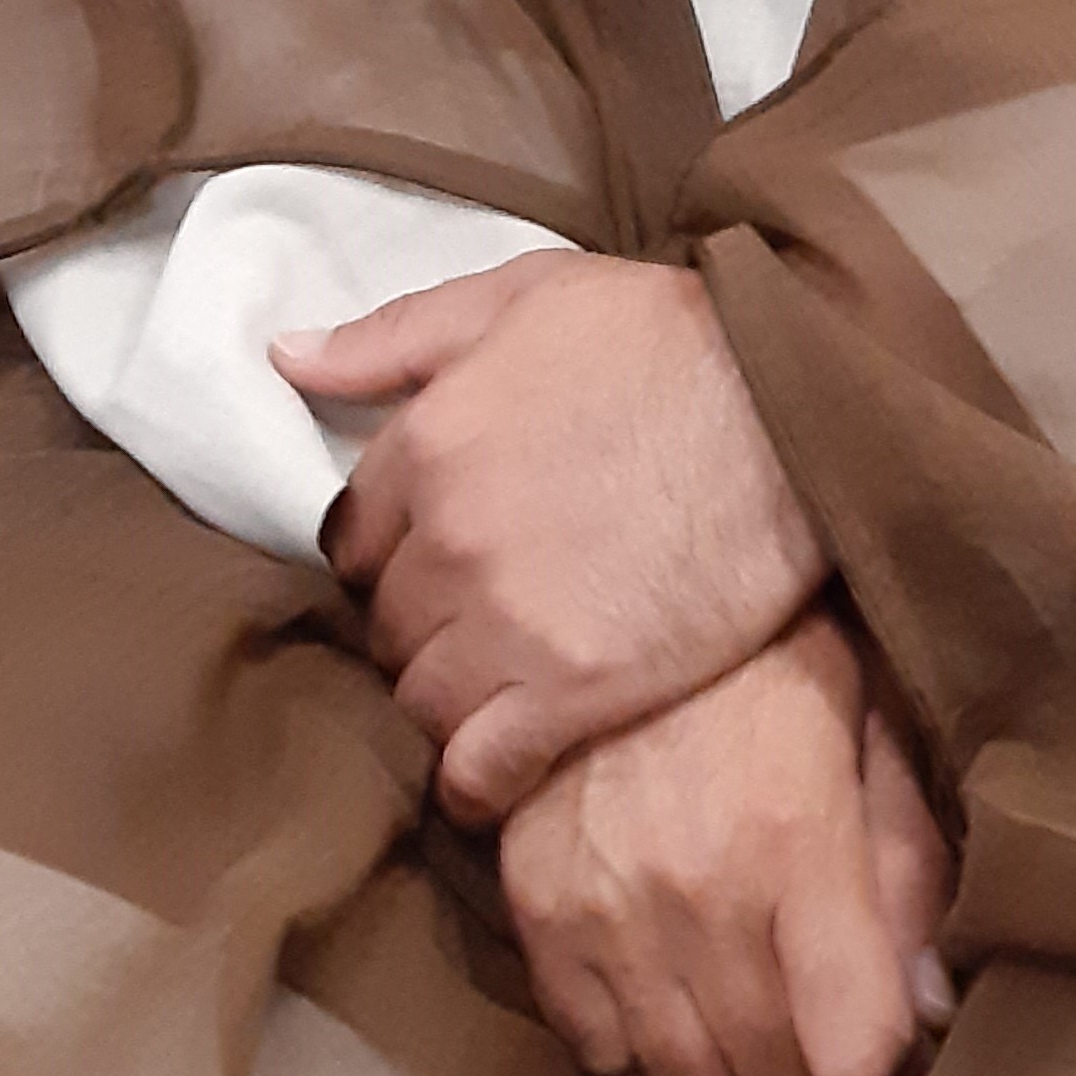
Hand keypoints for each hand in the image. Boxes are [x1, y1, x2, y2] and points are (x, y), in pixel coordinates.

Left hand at [272, 252, 826, 819]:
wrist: (791, 408)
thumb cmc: (664, 336)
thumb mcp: (525, 295)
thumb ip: (395, 334)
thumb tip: (284, 357)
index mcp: (427, 442)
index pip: (351, 533)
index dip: (389, 547)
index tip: (431, 554)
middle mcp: (447, 542)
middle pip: (383, 622)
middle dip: (417, 622)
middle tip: (472, 618)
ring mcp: (505, 626)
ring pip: (418, 700)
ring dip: (446, 696)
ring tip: (495, 685)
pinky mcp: (571, 696)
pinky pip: (477, 772)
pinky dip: (475, 781)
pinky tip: (498, 769)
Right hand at [496, 614, 955, 1075]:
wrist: (615, 579)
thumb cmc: (768, 654)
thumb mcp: (868, 721)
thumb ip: (909, 864)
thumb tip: (936, 1006)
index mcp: (797, 843)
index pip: (853, 1049)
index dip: (877, 1050)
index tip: (873, 1022)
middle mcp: (700, 896)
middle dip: (806, 1066)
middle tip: (807, 1010)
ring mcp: (608, 911)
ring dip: (721, 1061)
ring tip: (734, 998)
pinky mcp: (535, 909)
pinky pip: (591, 1047)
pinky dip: (630, 1036)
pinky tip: (657, 977)